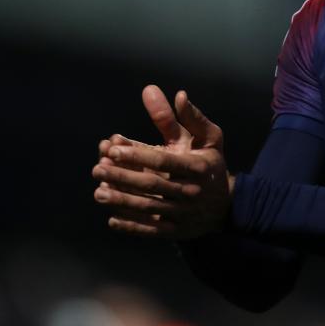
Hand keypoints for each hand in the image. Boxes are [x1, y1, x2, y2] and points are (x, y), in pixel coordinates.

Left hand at [92, 85, 232, 239]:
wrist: (227, 206)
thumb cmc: (212, 164)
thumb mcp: (209, 138)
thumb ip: (192, 117)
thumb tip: (179, 94)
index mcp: (199, 167)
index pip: (164, 161)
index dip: (138, 155)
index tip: (113, 148)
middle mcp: (191, 191)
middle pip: (152, 185)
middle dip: (122, 177)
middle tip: (97, 169)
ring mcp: (184, 214)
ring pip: (148, 208)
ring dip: (121, 201)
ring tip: (98, 192)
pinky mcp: (177, 230)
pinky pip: (151, 230)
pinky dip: (131, 226)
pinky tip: (112, 219)